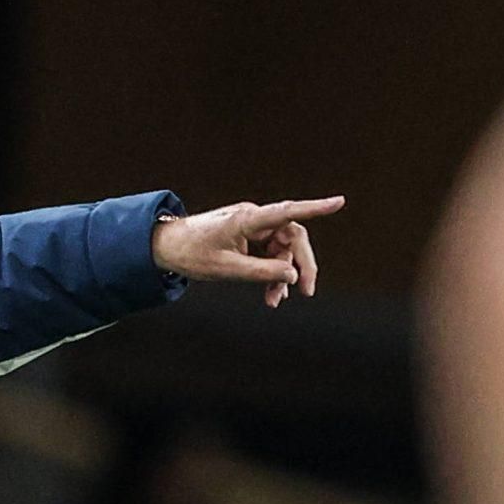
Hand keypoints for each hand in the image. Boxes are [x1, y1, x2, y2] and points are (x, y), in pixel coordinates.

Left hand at [153, 196, 346, 306]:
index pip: (287, 212)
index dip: (315, 208)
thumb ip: (261, 273)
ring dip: (282, 275)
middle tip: (306, 291)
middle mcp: (253, 218)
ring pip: (281, 250)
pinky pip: (269, 253)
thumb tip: (292, 276)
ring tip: (276, 301)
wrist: (164, 247)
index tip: (339, 202)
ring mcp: (252, 226)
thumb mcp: (227, 269)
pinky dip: (271, 273)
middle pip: (292, 237)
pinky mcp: (248, 236)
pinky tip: (272, 295)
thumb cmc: (191, 254)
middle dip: (301, 265)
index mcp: (247, 219)